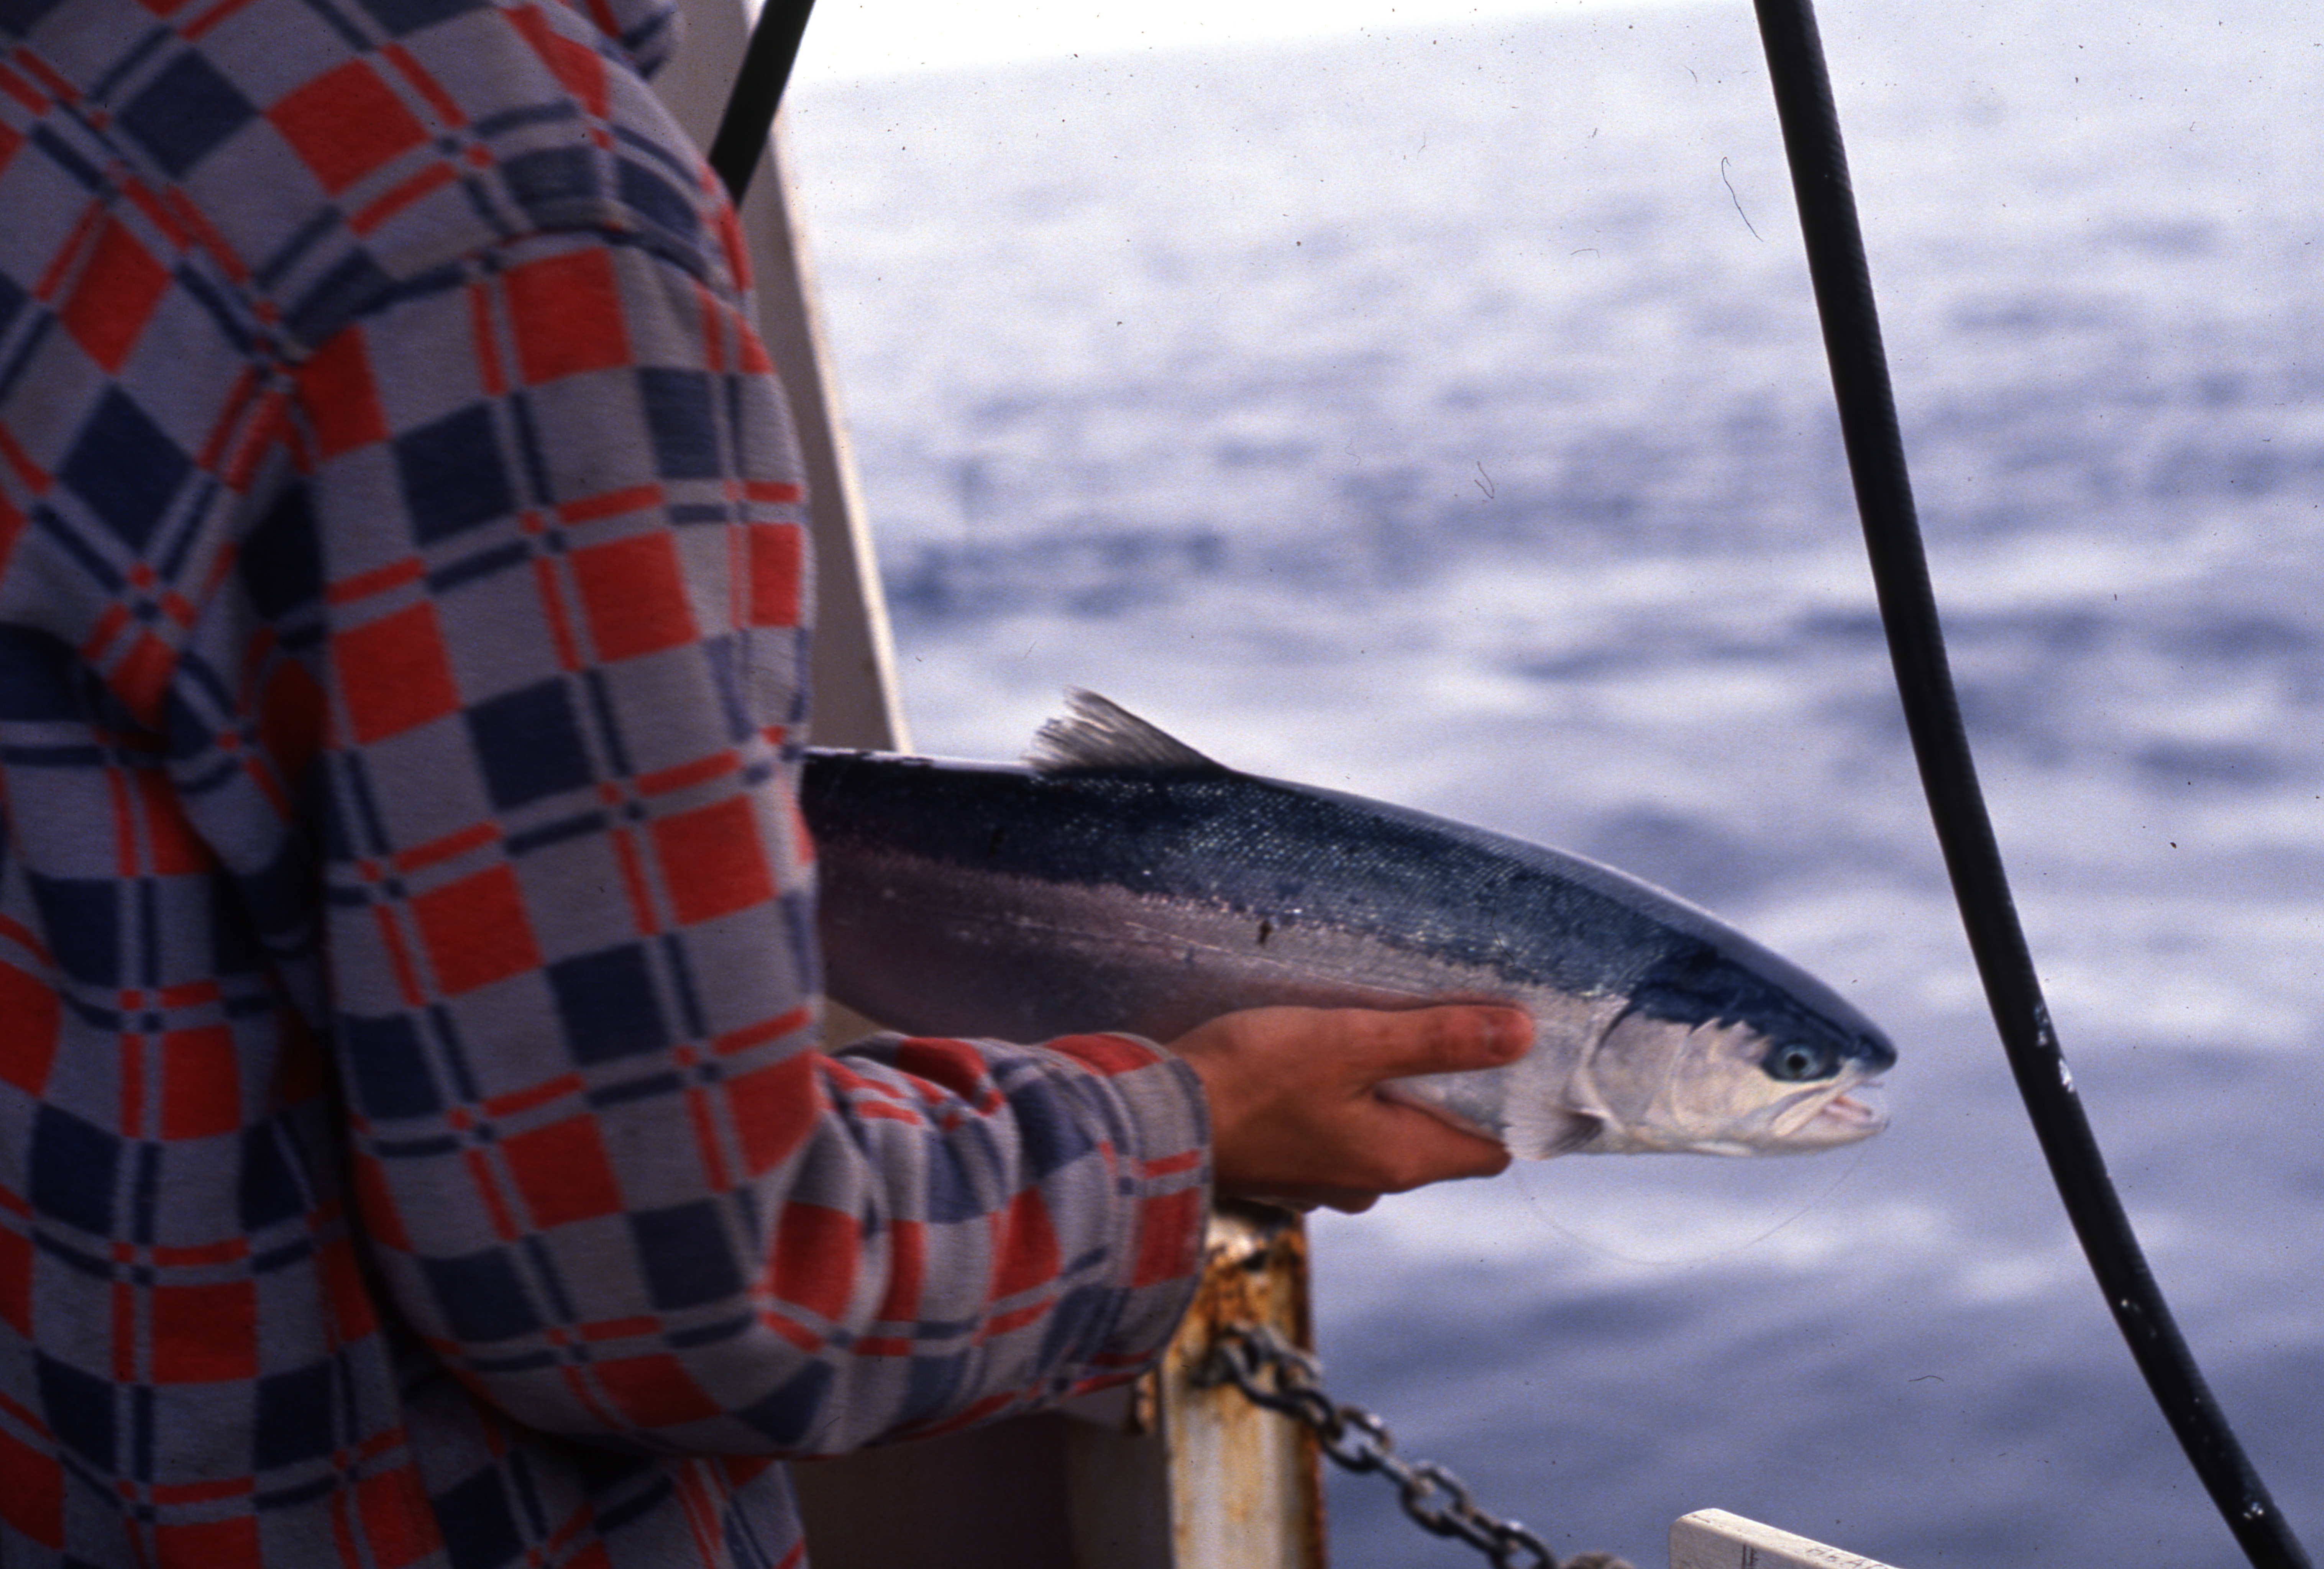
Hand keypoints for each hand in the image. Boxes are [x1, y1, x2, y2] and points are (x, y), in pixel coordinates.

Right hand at [1166, 1004, 1529, 1212]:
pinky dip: (1337, 1104)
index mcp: (1399, 1161)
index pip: (1488, 1150)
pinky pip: (1331, 1135)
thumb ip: (1438, 1039)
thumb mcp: (1352, 1042)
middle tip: (1432, 1025)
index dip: (1504, 1105)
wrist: (1150, 1124)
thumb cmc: (1252, 1081)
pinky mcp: (1279, 1168)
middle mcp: (1367, 1184)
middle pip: (1434, 1139)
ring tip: (1367, 1037)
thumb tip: (1522, 1034)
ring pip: (1379, 1135)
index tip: (1500, 1051)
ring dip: (1382, 1094)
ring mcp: (1320, 1182)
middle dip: (1441, 1089)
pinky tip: (1312, 1066)